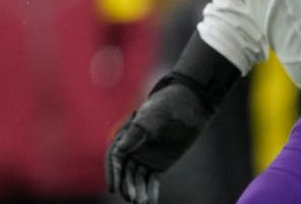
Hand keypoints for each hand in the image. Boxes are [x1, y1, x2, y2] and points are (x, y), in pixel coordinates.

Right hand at [106, 79, 212, 203]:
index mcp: (126, 136)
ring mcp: (146, 157)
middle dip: (126, 185)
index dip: (113, 173)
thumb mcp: (149, 119)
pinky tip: (150, 203)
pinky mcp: (159, 164)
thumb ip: (134, 135)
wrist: (188, 105)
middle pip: (125, 171)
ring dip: (137, 191)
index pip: (115, 158)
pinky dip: (150, 192)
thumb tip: (119, 150)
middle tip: (131, 198)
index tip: (114, 188)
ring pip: (137, 178)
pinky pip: (152, 181)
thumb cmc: (166, 107)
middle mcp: (133, 148)